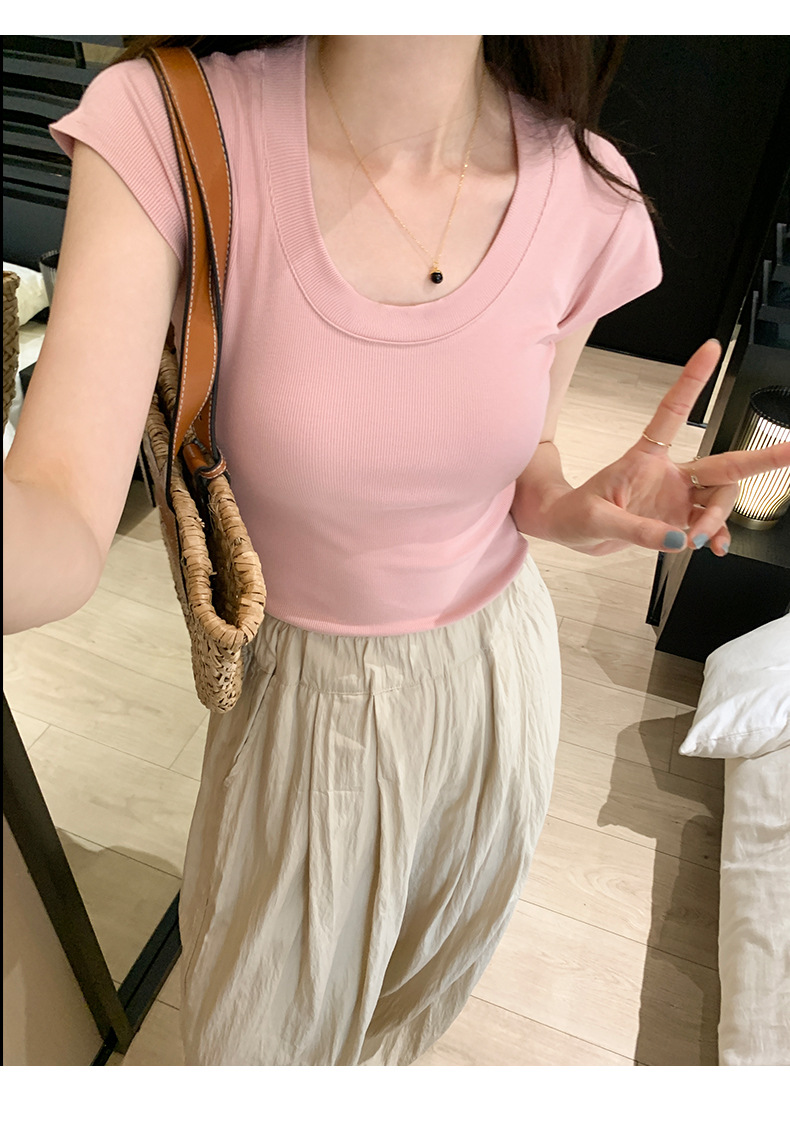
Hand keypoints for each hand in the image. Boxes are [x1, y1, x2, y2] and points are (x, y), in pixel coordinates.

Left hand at [543, 339, 789, 556]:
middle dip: (763, 457)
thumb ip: (638, 530)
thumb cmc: (575, 514)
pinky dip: (715, 536)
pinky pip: (709, 526)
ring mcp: (677, 497)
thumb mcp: (598, 520)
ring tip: (696, 539)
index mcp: (646, 458)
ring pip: (720, 500)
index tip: (710, 348)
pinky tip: (713, 547)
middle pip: (724, 463)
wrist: (567, 531)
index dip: (692, 381)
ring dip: (716, 520)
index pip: (673, 412)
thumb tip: (678, 540)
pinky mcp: (677, 519)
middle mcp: (669, 474)